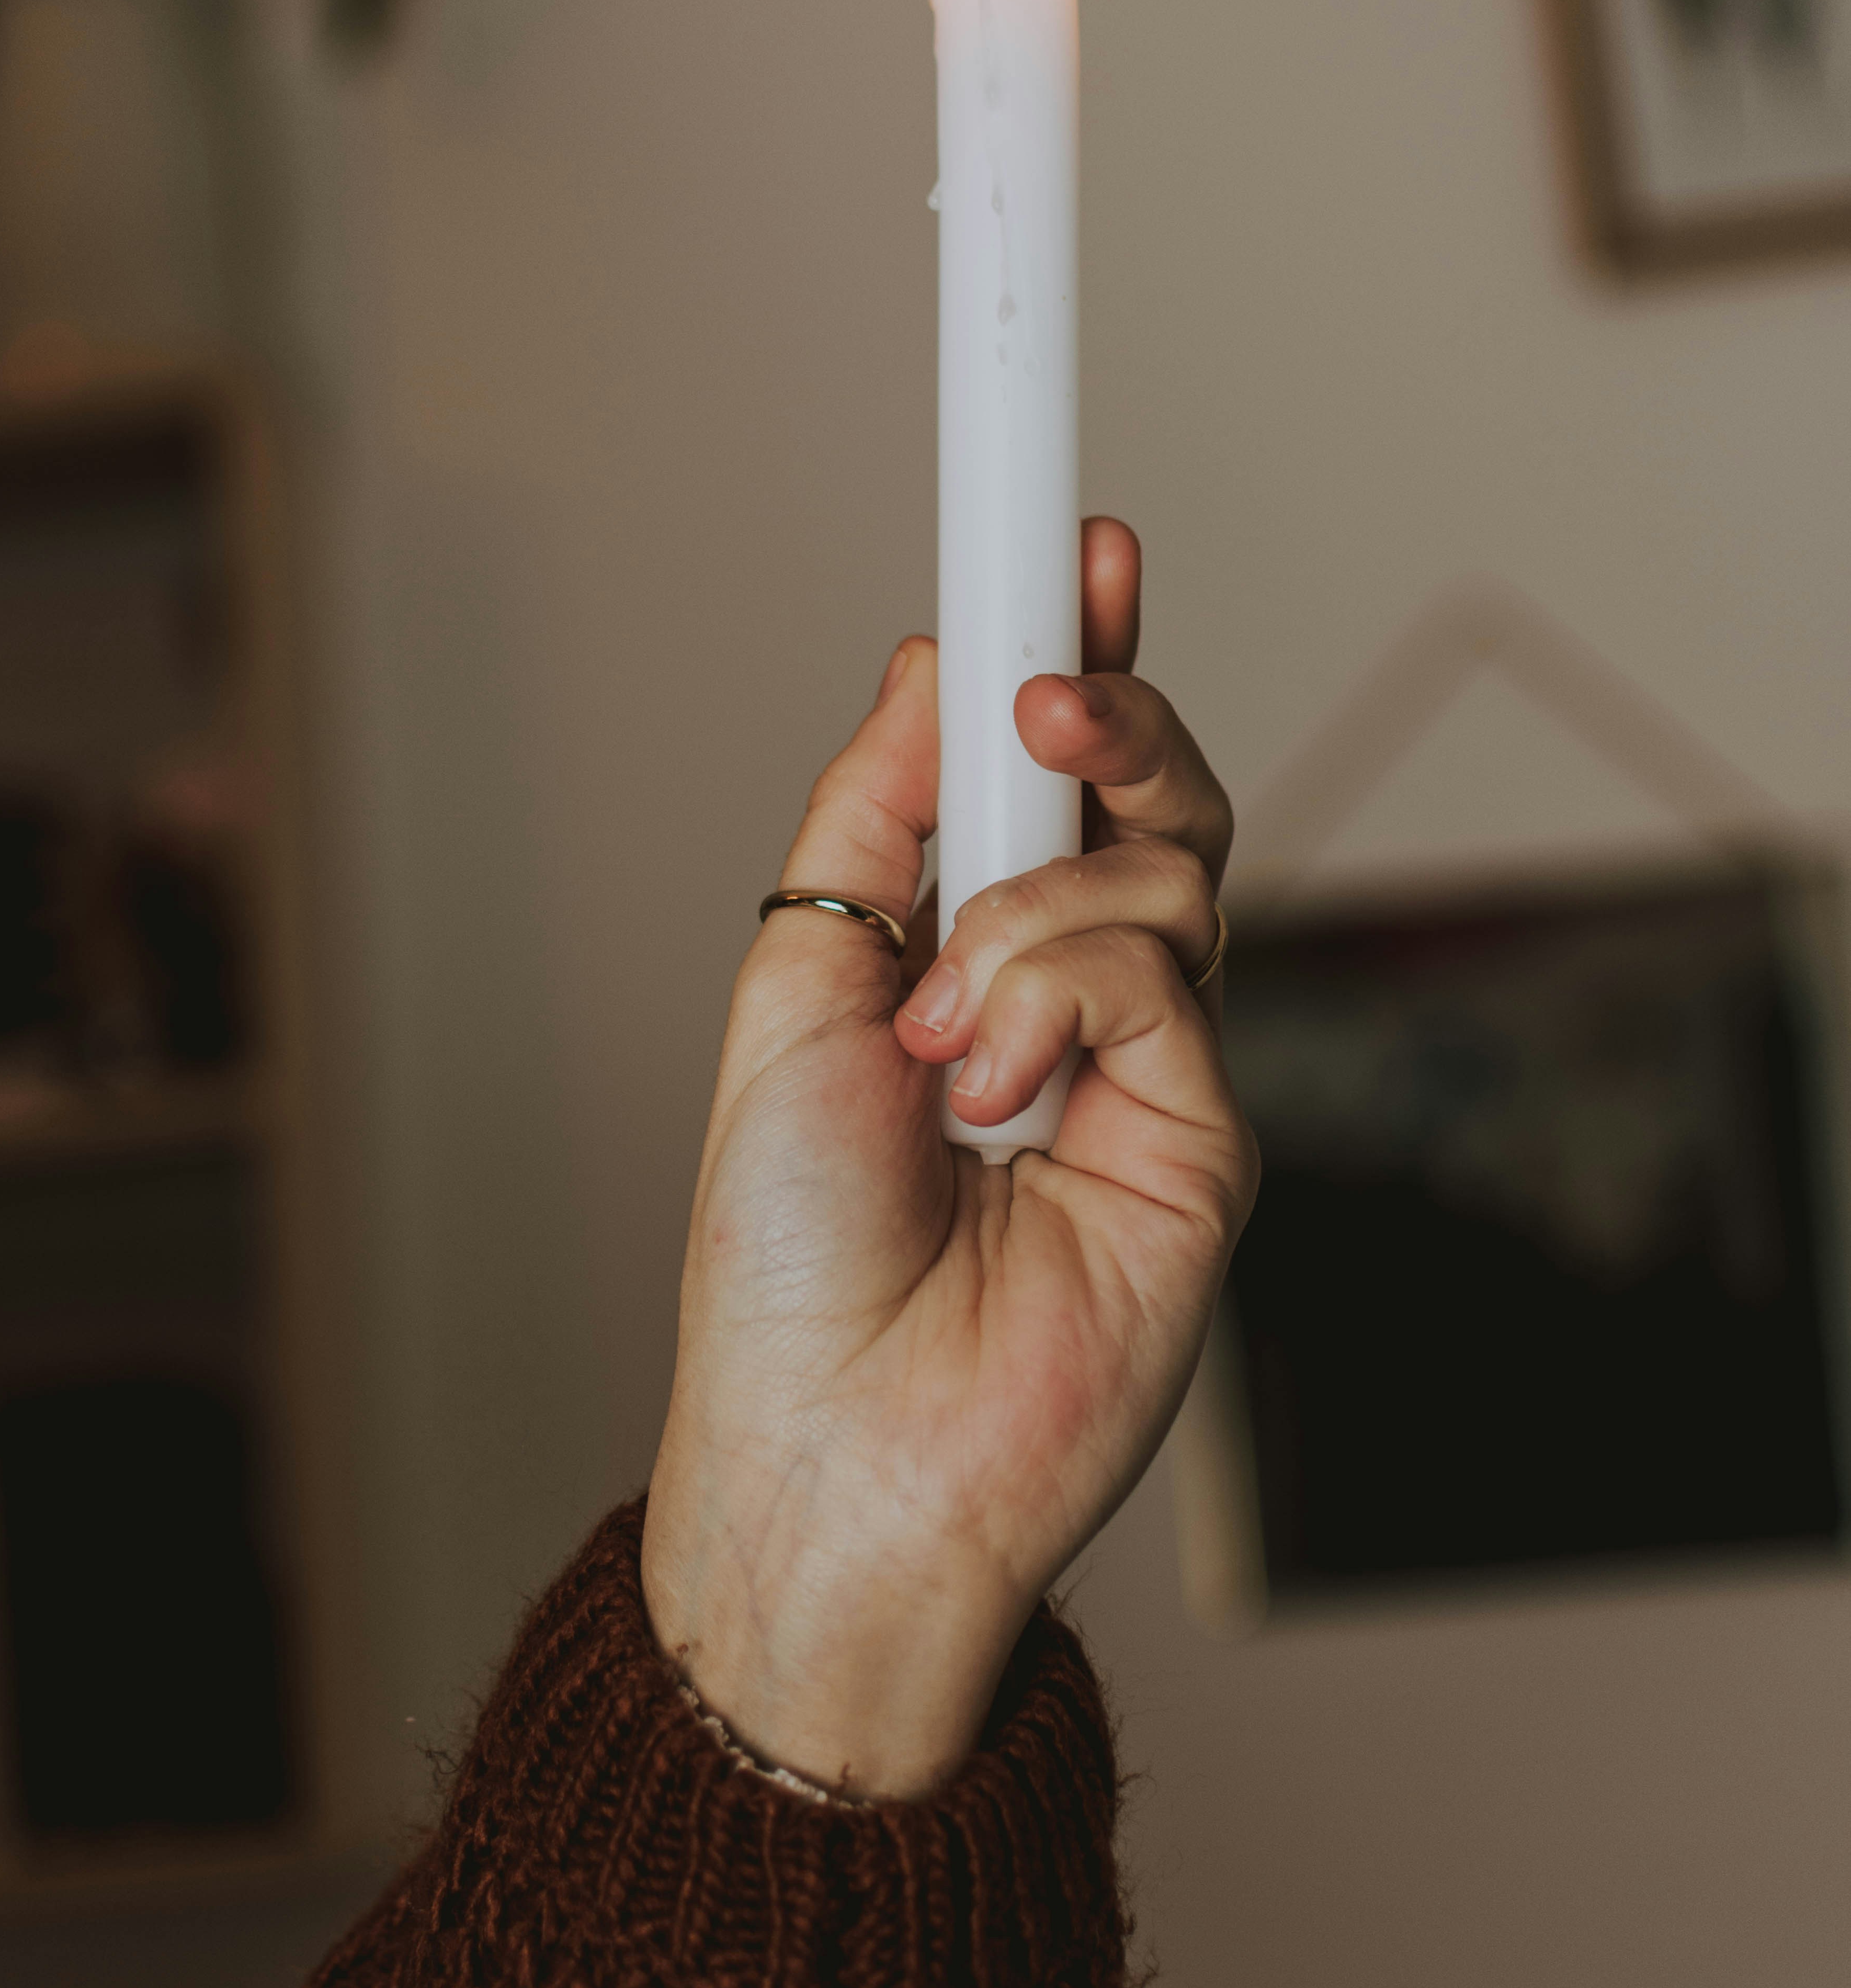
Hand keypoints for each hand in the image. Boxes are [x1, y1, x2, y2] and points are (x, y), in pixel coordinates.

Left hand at [642, 519, 1258, 1796]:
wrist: (827, 1443)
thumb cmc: (782, 1255)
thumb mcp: (795, 983)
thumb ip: (881, 818)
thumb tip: (936, 658)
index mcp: (964, 959)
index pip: (1054, 779)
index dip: (1073, 656)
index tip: (1076, 544)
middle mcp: (1069, 1006)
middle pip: (1147, 800)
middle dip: (1107, 712)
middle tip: (1050, 698)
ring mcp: (1147, 1073)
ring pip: (1169, 872)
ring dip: (1037, 910)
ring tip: (943, 1025)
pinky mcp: (1205, 1140)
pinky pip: (1169, 978)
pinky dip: (1062, 996)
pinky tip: (989, 1087)